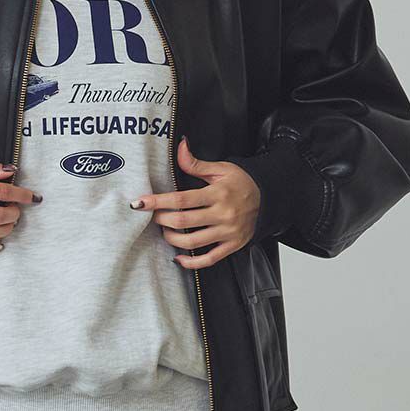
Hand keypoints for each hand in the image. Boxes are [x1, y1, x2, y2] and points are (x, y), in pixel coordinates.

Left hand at [131, 136, 258, 266]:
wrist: (269, 198)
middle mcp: (223, 214)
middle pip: (183, 222)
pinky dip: (191, 262)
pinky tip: (179, 257)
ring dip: (172, 239)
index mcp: (218, 194)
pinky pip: (209, 259)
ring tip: (165, 232)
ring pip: (193, 242)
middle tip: (153, 216)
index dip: (158, 202)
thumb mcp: (221, 169)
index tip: (140, 203)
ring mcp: (228, 233)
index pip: (181, 199)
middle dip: (162, 220)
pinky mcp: (232, 246)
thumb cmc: (242, 182)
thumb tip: (180, 147)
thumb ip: (196, 163)